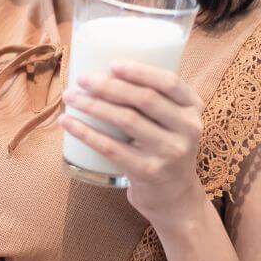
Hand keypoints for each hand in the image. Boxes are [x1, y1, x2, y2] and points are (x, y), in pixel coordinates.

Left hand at [59, 59, 206, 231]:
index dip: (140, 70)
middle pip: (144, 99)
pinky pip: (111, 147)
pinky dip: (85, 132)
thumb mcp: (174, 121)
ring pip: (125, 120)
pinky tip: (67, 122)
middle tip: (82, 79)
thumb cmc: (164, 147)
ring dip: (93, 105)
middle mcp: (187, 129)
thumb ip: (155, 98)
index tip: (111, 64)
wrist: (174, 196)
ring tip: (70, 97)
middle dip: (108, 85)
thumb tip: (105, 71)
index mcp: (193, 108)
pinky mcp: (148, 171)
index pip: (169, 82)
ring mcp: (169, 152)